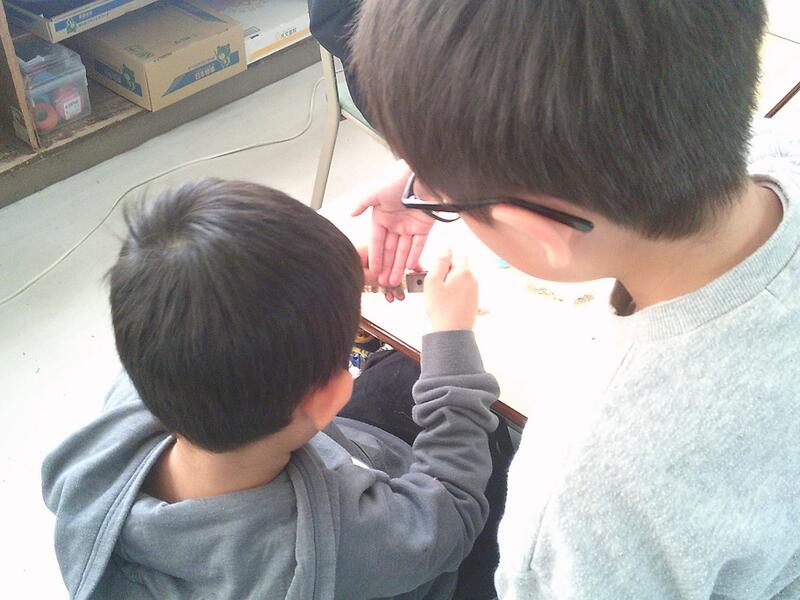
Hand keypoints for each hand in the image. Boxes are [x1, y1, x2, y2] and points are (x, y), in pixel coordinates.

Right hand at [351, 163, 434, 291]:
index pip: (376, 241)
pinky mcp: (423, 227)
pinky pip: (418, 245)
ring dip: (398, 265)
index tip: (373, 270)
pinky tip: (409, 268)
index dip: (375, 256)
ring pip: (403, 250)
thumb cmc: (398, 181)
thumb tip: (350, 213)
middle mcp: (395, 224)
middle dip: (386, 266)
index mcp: (381, 217)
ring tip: (394, 280)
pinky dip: (414, 256)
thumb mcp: (375, 193)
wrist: (422, 178)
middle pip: (389, 249)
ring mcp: (409, 226)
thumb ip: (362, 204)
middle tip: (384, 282)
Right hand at [424, 250, 477, 331]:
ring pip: (459, 280)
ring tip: (439, 298)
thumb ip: (440, 262)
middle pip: (458, 268)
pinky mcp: (473, 301)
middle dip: (446, 274)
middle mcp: (473, 279)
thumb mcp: (433, 281)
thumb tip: (447, 248)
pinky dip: (453, 294)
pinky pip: (462, 291)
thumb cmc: (441, 309)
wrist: (452, 332)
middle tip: (435, 287)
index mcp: (464, 272)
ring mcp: (474, 291)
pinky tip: (446, 304)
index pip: (455, 256)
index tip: (436, 275)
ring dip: (449, 285)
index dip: (443, 263)